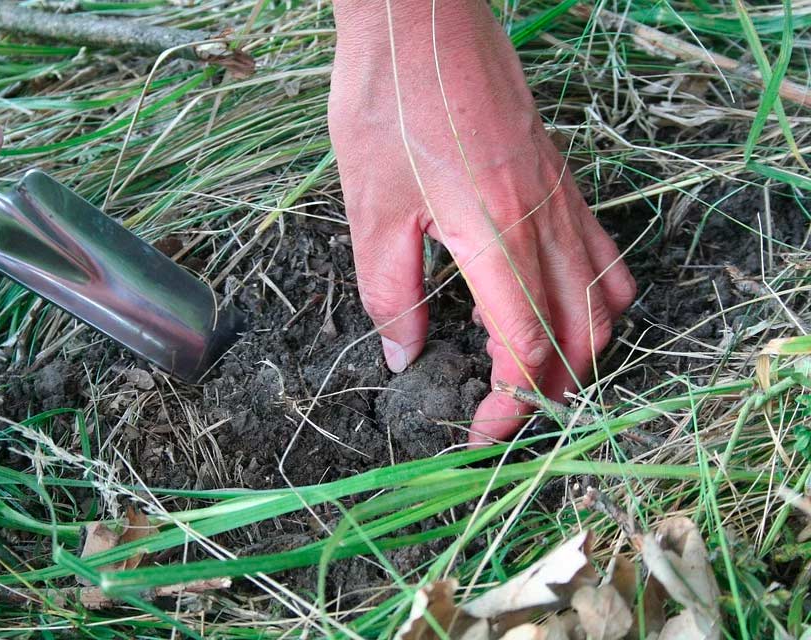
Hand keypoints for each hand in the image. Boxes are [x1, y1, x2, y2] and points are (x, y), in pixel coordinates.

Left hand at [329, 1, 635, 441]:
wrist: (421, 18)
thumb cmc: (386, 102)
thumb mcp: (371, 207)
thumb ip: (390, 291)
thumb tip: (404, 355)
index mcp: (496, 234)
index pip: (526, 345)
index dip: (509, 403)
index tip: (480, 432)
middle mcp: (544, 220)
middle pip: (579, 334)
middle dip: (549, 389)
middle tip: (502, 411)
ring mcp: (561, 197)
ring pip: (604, 299)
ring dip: (579, 351)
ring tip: (533, 371)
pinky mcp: (560, 177)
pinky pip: (601, 253)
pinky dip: (590, 298)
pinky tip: (552, 303)